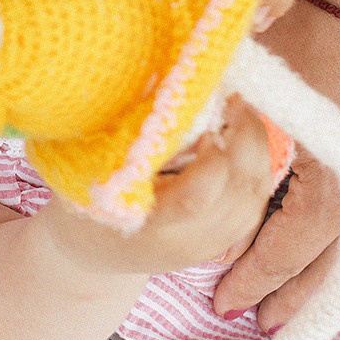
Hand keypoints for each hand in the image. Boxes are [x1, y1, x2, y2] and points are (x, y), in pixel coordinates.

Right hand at [37, 97, 276, 277]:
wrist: (92, 252)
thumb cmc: (83, 198)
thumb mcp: (87, 167)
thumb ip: (121, 138)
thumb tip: (159, 87)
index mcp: (145, 223)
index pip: (196, 199)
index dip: (211, 161)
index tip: (205, 127)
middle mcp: (183, 240)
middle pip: (238, 194)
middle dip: (246, 140)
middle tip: (233, 100)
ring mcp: (206, 245)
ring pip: (254, 197)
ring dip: (256, 150)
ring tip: (239, 112)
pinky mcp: (221, 242)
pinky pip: (255, 202)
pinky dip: (256, 167)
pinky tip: (240, 139)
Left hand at [211, 0, 339, 328]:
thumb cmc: (321, 20)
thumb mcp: (264, 81)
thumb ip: (233, 131)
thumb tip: (194, 169)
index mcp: (335, 178)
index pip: (285, 250)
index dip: (251, 280)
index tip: (225, 303)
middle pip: (334, 270)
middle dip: (294, 300)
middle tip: (262, 325)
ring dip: (330, 276)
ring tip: (295, 300)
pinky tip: (338, 253)